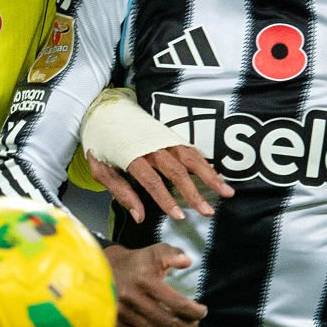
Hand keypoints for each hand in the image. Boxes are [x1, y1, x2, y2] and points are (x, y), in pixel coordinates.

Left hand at [88, 145, 233, 222]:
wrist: (102, 110)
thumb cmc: (100, 143)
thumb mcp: (101, 169)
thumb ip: (120, 192)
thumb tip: (139, 216)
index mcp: (132, 155)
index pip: (153, 181)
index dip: (167, 199)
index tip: (180, 215)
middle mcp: (152, 146)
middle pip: (177, 171)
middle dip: (194, 193)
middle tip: (208, 211)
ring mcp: (163, 138)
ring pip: (191, 158)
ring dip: (210, 176)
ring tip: (226, 192)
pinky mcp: (170, 134)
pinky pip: (191, 149)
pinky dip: (206, 163)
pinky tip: (217, 176)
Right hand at [104, 243, 206, 326]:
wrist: (103, 270)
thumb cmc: (136, 262)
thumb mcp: (155, 251)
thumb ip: (173, 254)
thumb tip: (187, 262)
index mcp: (144, 280)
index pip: (176, 303)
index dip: (194, 311)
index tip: (202, 311)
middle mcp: (132, 298)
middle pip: (167, 322)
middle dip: (187, 326)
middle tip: (195, 324)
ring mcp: (122, 313)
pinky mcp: (115, 324)